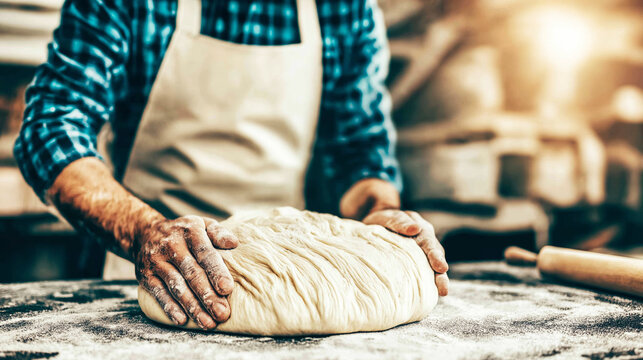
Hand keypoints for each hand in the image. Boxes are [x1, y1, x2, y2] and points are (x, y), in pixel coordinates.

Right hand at [134, 215, 238, 329]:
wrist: (145, 232)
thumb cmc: (184, 232)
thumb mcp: (202, 225)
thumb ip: (218, 233)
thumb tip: (234, 243)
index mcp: (190, 232)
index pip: (205, 253)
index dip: (216, 271)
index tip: (227, 289)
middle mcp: (172, 246)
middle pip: (192, 274)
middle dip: (207, 296)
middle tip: (222, 313)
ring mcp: (156, 261)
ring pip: (176, 287)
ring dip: (192, 307)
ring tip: (208, 322)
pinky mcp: (145, 275)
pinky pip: (158, 293)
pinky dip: (170, 308)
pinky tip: (182, 320)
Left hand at [363, 210, 448, 295]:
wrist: (374, 227)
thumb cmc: (381, 221)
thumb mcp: (387, 217)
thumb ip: (399, 221)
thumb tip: (415, 229)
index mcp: (421, 229)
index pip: (429, 242)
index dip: (435, 255)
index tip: (440, 267)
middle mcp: (425, 243)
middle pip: (436, 257)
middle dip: (440, 272)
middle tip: (443, 286)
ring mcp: (421, 256)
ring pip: (432, 268)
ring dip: (438, 279)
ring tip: (442, 291)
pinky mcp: (415, 266)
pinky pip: (422, 275)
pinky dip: (426, 284)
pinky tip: (428, 295)